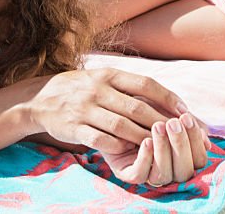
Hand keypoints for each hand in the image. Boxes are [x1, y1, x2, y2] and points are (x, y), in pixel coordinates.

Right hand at [29, 68, 189, 154]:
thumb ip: (129, 86)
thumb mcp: (103, 78)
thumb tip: (166, 98)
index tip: (184, 111)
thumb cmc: (81, 89)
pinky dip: (117, 146)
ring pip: (121, 125)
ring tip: (159, 145)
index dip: (168, 98)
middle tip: (178, 134)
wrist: (39, 99)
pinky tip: (128, 151)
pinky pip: (100, 140)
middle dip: (160, 122)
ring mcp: (85, 109)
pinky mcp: (74, 127)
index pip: (146, 84)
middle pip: (137, 107)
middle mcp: (98, 89)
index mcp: (109, 74)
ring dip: (142, 137)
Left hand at [101, 113, 210, 185]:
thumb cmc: (142, 105)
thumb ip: (184, 118)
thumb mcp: (165, 107)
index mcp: (181, 155)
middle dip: (181, 145)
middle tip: (172, 123)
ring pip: (162, 175)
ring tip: (158, 126)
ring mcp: (147, 172)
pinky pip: (139, 175)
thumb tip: (206, 132)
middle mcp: (167, 168)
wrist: (110, 105)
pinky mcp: (126, 172)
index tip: (186, 118)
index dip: (196, 141)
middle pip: (184, 171)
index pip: (198, 159)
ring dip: (163, 150)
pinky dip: (145, 159)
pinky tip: (146, 141)